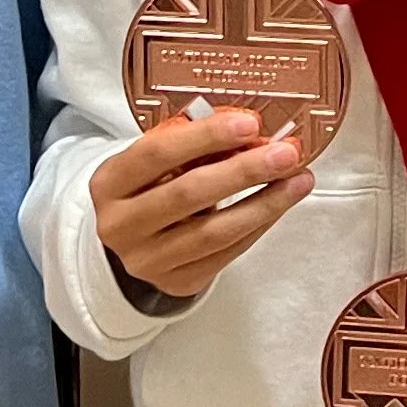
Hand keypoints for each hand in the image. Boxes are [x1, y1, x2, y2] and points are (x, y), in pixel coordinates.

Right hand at [91, 102, 308, 296]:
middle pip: (189, 194)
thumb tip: (252, 131)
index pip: (157, 153)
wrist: (134, 242)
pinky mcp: (177, 283)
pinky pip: (227, 253)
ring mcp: (147, 260)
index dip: (205, 136)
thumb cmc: (149, 188)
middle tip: (285, 153)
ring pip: (214, 231)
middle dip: (244, 170)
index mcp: (109, 183)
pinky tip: (280, 204)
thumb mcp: (155, 162)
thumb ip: (191, 144)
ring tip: (297, 179)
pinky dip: (259, 225)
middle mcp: (121, 225)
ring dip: (264, 203)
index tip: (248, 123)